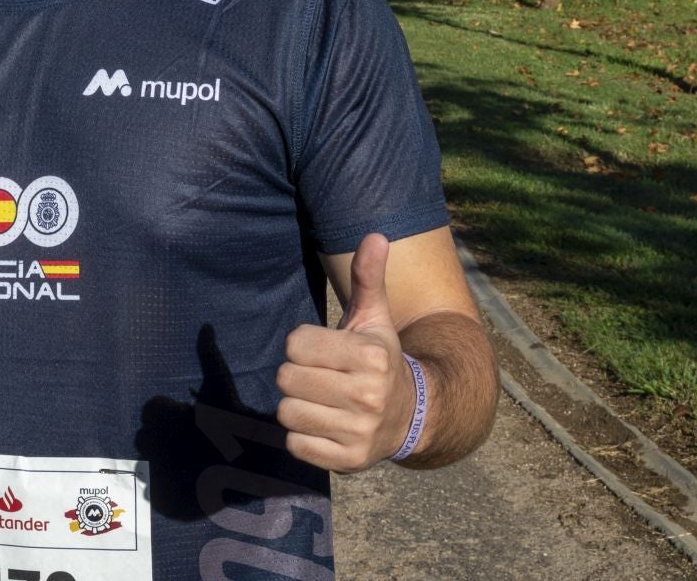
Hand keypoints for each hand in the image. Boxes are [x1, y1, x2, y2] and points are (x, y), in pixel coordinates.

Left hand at [275, 233, 414, 471]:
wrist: (409, 415)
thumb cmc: (378, 359)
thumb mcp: (374, 318)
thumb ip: (368, 278)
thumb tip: (375, 234)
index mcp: (371, 356)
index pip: (295, 344)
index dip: (302, 346)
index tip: (324, 351)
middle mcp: (367, 396)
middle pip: (286, 378)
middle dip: (297, 375)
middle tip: (321, 377)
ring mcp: (358, 431)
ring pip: (287, 412)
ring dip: (297, 405)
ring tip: (322, 401)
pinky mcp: (348, 461)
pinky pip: (295, 444)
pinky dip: (302, 436)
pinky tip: (325, 425)